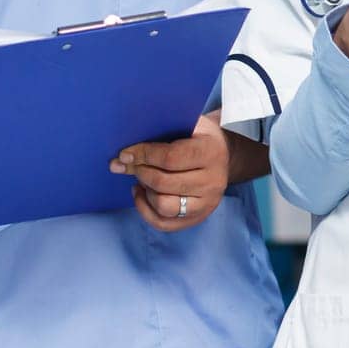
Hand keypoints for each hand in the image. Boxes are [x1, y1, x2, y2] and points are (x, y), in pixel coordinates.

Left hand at [112, 110, 229, 232]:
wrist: (225, 156)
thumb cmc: (199, 137)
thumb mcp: (188, 124)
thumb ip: (160, 131)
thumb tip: (123, 155)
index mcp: (210, 152)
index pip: (170, 158)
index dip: (143, 155)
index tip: (124, 154)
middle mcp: (213, 181)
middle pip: (163, 183)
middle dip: (140, 172)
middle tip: (129, 164)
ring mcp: (207, 203)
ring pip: (163, 206)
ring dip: (145, 192)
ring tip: (140, 179)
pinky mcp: (198, 218)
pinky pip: (163, 223)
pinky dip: (145, 210)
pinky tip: (142, 193)